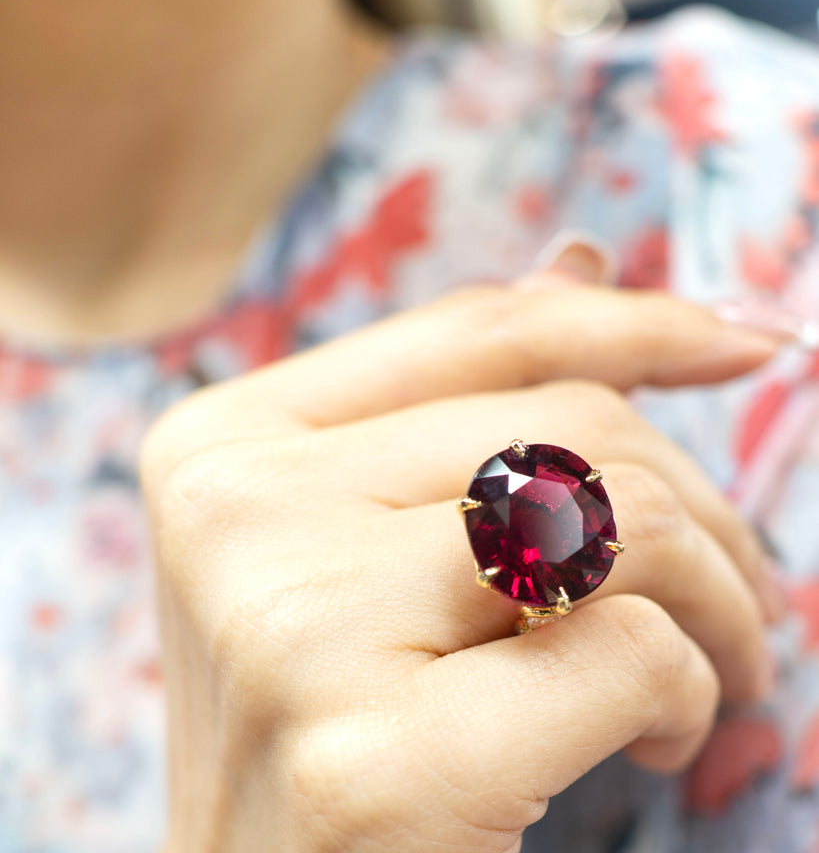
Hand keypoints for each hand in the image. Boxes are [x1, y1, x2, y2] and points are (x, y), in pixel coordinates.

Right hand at [141, 278, 781, 852]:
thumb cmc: (333, 727)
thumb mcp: (361, 550)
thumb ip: (461, 402)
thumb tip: (575, 258)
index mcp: (224, 447)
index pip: (476, 331)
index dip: (630, 320)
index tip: (746, 339)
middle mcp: (237, 515)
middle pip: (568, 424)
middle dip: (699, 506)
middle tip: (738, 592)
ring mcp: (294, 629)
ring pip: (617, 512)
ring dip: (715, 592)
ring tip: (717, 662)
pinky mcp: (377, 763)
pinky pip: (628, 647)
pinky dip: (689, 689)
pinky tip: (660, 739)